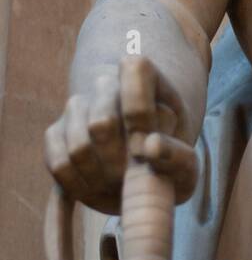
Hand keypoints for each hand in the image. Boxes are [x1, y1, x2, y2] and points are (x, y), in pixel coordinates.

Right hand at [44, 56, 194, 214]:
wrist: (142, 172)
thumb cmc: (168, 164)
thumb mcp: (187, 164)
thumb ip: (178, 156)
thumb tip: (150, 147)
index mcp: (146, 77)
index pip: (135, 70)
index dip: (140, 116)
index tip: (148, 149)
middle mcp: (107, 83)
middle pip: (101, 124)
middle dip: (120, 163)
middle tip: (135, 178)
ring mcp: (78, 106)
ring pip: (78, 148)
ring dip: (100, 179)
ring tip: (120, 184)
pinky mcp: (56, 133)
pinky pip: (59, 164)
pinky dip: (79, 187)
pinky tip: (97, 189)